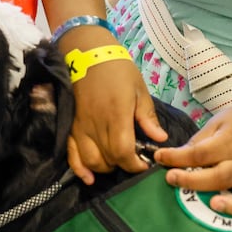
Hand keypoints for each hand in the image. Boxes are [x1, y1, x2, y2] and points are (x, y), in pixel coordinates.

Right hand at [67, 57, 166, 184]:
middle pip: (108, 159)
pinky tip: (88, 178)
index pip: (123, 152)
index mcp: (116, 115)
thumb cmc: (118, 70)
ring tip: (115, 162)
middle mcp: (96, 125)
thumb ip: (147, 117)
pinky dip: (79, 169)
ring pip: (91, 161)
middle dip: (123, 165)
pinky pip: (71, 154)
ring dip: (104, 168)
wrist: (88, 54)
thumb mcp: (139, 90)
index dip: (135, 164)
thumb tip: (160, 139)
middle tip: (132, 159)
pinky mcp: (70, 127)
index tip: (144, 164)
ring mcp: (80, 127)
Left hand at [153, 104, 231, 200]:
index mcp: (229, 142)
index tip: (159, 157)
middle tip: (172, 179)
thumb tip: (173, 159)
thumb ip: (197, 143)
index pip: (201, 153)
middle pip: (220, 176)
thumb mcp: (216, 123)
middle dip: (194, 180)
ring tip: (214, 205)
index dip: (178, 157)